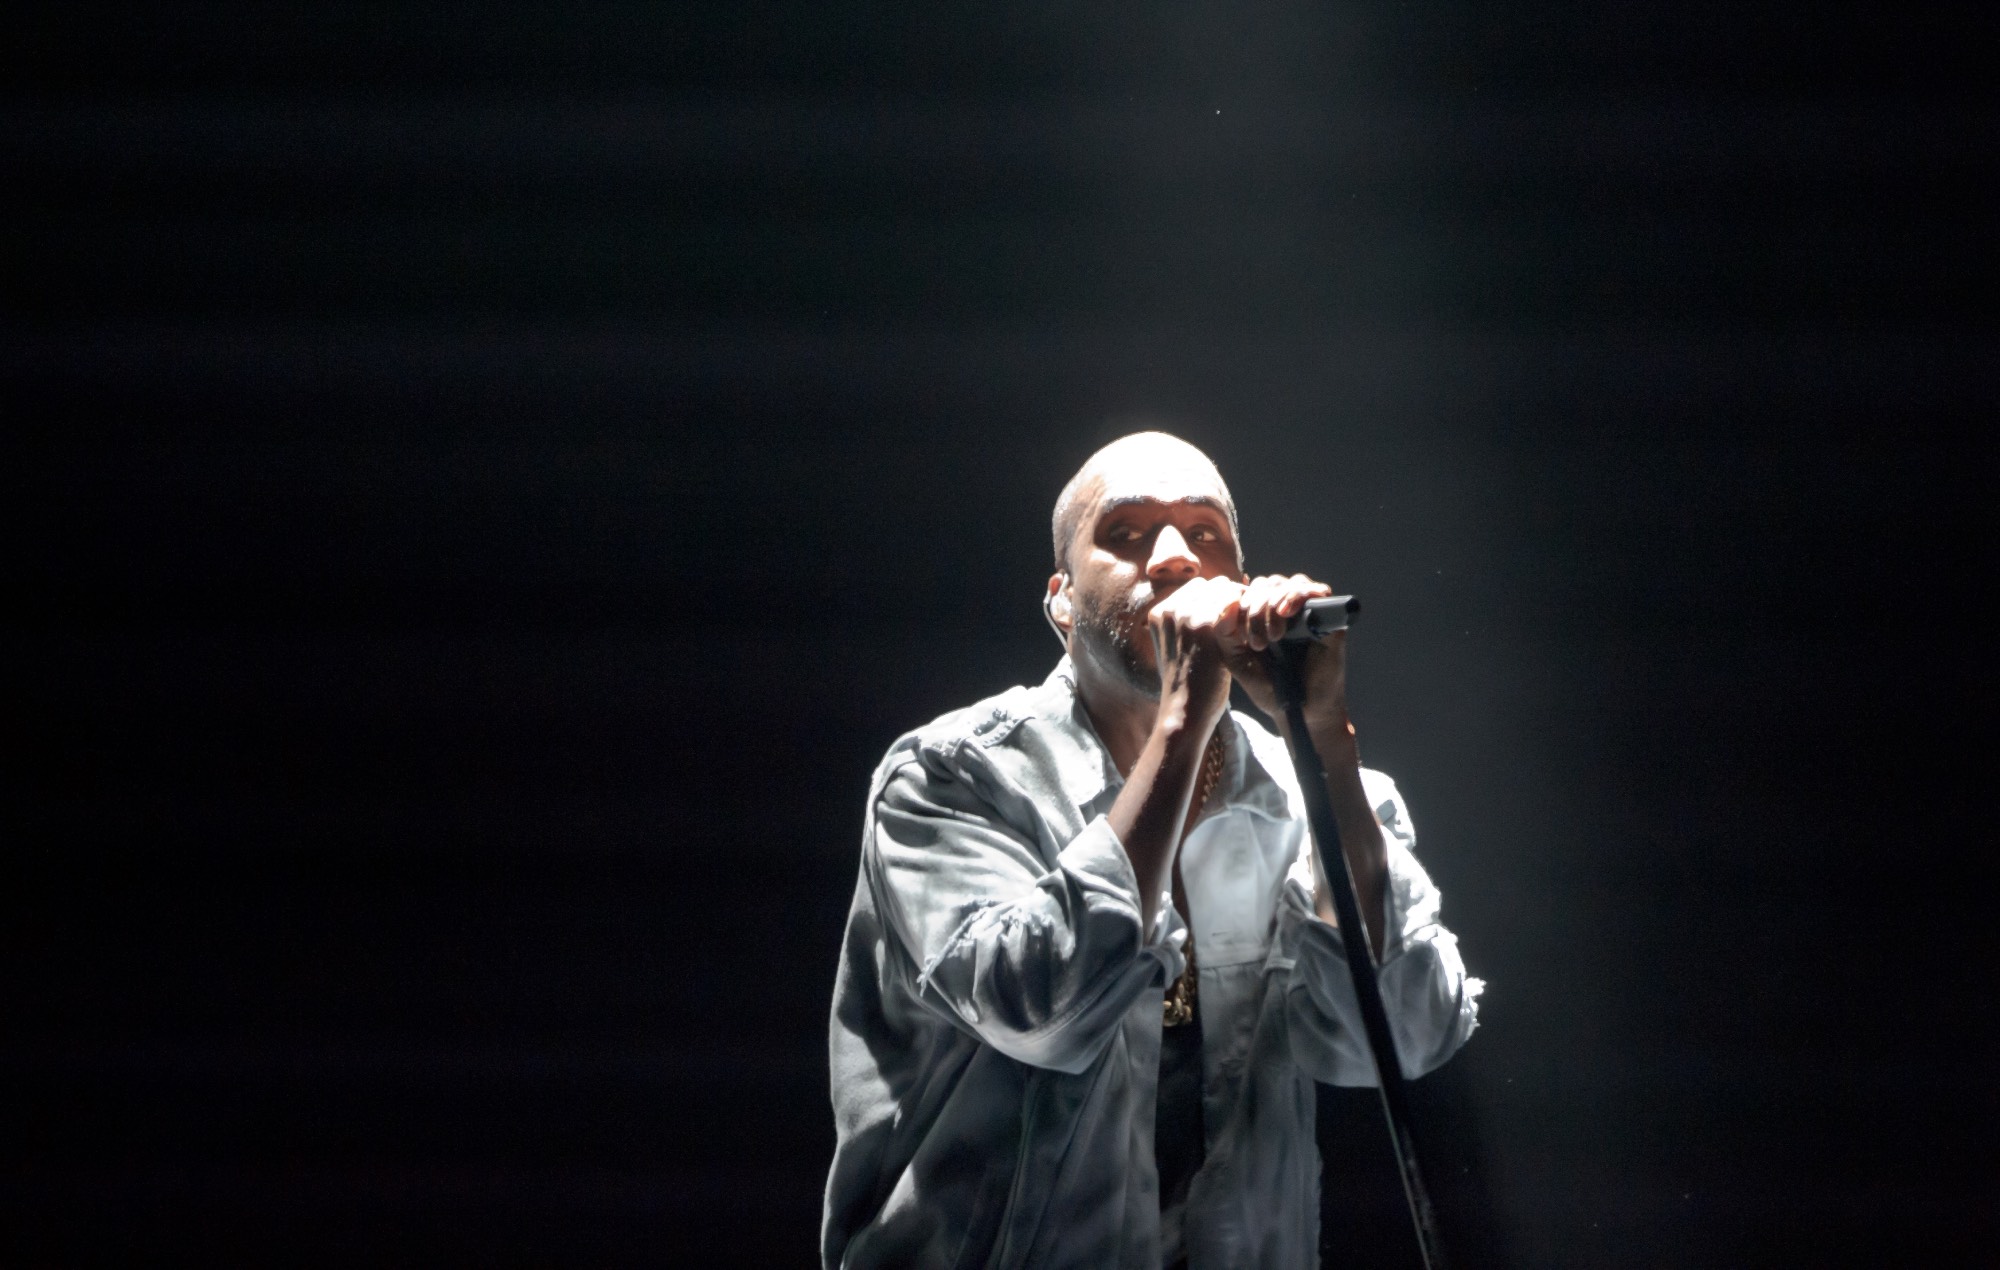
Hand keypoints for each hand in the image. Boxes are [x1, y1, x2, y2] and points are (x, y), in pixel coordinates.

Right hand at [1144, 575, 1245, 732]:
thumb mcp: (1177, 648)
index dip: (1217, 599)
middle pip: (1211, 585)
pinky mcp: (1204, 624)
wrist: (1185, 711)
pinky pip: (1234, 603)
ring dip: (1241, 603)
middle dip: (1230, 598)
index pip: (1196, 588)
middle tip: (1245, 619)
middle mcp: (1169, 609)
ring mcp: (1185, 615)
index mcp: (1159, 612)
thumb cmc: (1187, 684)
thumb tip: (1215, 604)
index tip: (1232, 615)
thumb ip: (1187, 624)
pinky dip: (1246, 613)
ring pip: (1225, 590)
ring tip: (1250, 626)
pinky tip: (1252, 632)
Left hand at [1221, 574, 1348, 731]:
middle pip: (1269, 583)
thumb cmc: (1269, 687)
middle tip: (1258, 642)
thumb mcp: (1237, 660)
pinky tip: (1287, 612)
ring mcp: (1310, 613)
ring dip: (1276, 601)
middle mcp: (1288, 610)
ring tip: (1274, 634)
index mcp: (1264, 615)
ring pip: (1291, 583)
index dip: (1242, 604)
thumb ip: (1225, 633)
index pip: (1251, 590)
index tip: (1239, 636)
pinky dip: (1299, 594)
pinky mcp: (1331, 620)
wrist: (1299, 711)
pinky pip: (1319, 591)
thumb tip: (1228, 603)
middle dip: (1257, 606)